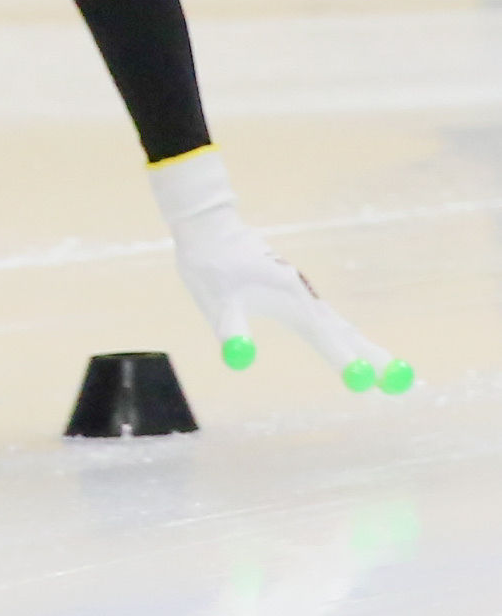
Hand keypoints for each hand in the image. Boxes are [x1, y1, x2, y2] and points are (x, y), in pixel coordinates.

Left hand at [151, 151, 409, 392]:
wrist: (211, 230)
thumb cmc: (212, 267)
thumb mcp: (218, 302)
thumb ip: (232, 329)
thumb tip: (240, 360)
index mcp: (292, 301)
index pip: (326, 338)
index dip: (346, 361)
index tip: (368, 385)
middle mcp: (304, 297)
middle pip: (346, 333)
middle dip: (375, 357)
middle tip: (404, 382)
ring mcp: (301, 292)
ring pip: (339, 323)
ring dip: (364, 346)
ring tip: (387, 366)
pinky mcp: (293, 289)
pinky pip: (325, 316)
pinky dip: (343, 332)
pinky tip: (346, 340)